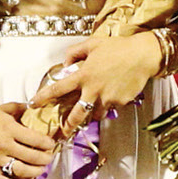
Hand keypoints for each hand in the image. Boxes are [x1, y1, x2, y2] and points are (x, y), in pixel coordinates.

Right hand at [0, 100, 57, 178]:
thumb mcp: (4, 109)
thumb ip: (21, 108)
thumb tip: (37, 107)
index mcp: (9, 128)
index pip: (35, 139)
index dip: (47, 144)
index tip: (51, 145)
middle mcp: (3, 144)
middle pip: (32, 156)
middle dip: (45, 159)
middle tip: (49, 158)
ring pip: (21, 170)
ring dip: (35, 172)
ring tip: (40, 170)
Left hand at [30, 35, 164, 136]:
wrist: (143, 55)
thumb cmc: (119, 47)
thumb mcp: (93, 44)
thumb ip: (75, 52)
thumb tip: (66, 63)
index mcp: (84, 75)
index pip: (58, 89)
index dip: (43, 97)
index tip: (33, 104)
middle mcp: (94, 89)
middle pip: (76, 115)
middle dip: (67, 127)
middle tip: (62, 134)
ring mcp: (108, 98)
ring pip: (95, 114)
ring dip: (92, 113)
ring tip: (93, 108)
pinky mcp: (120, 102)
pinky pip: (111, 107)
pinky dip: (109, 104)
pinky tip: (114, 92)